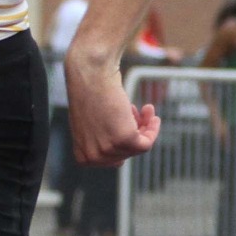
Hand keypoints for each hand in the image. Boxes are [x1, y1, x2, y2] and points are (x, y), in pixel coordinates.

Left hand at [64, 49, 159, 164]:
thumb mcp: (91, 125)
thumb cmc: (89, 93)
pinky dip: (153, 129)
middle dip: (135, 133)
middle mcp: (93, 157)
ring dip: (145, 127)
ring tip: (145, 110)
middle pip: (127, 155)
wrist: (91, 75)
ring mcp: (107, 149)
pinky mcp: (124, 138)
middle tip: (138, 112)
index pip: (113, 161)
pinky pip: (146, 143)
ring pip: (138, 148)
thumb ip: (102, 141)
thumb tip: (118, 154)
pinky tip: (152, 114)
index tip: (128, 125)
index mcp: (83, 156)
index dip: (123, 142)